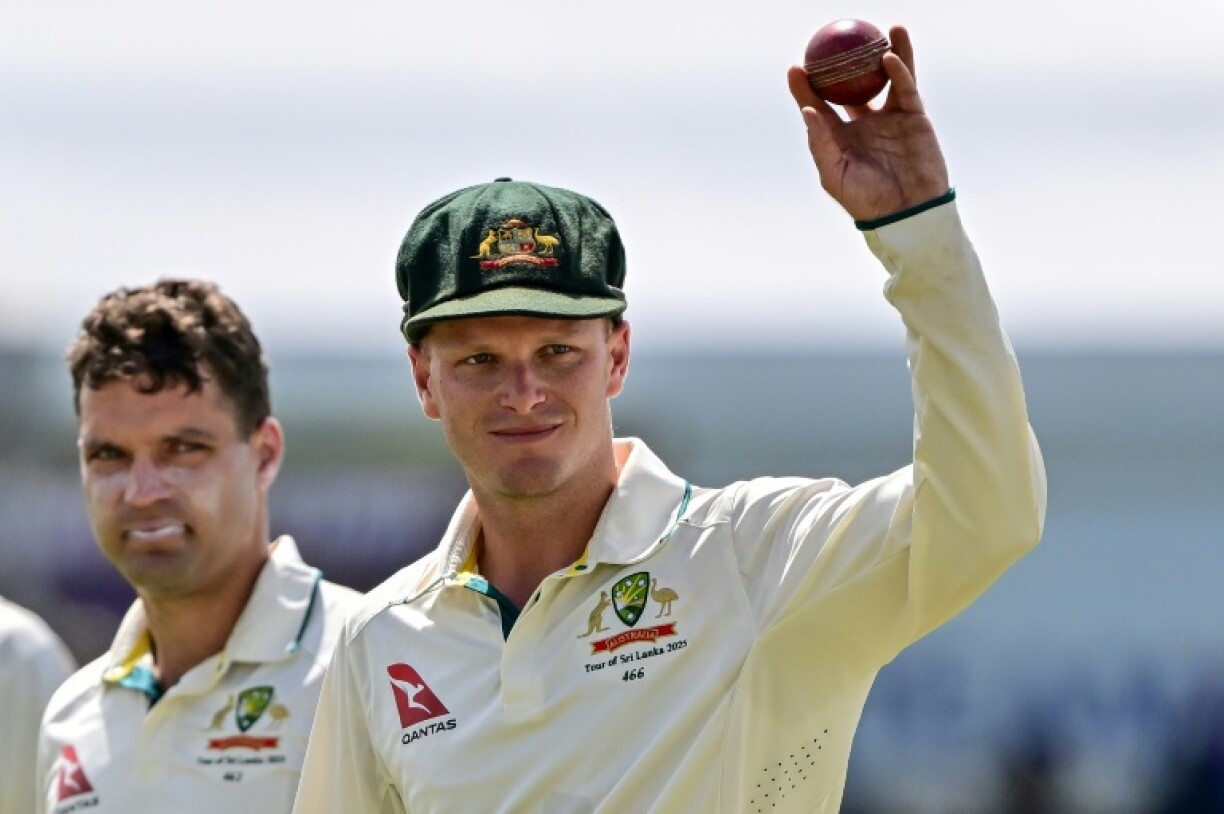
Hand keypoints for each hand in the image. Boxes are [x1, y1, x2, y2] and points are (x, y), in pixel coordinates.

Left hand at [787, 26, 949, 221]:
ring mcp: (890, 117)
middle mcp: (863, 122)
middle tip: (834, 38)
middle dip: (844, 61)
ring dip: (883, 52)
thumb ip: (820, 143)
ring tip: (879, 28)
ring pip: (884, 78)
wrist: (907, 213)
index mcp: (840, 137)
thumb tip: (807, 111)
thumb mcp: (835, 175)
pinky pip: (905, 88)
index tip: (796, 67)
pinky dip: (899, 70)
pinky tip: (890, 55)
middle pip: (852, 84)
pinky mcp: (914, 118)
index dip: (806, 87)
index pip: (819, 106)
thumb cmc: (866, 201)